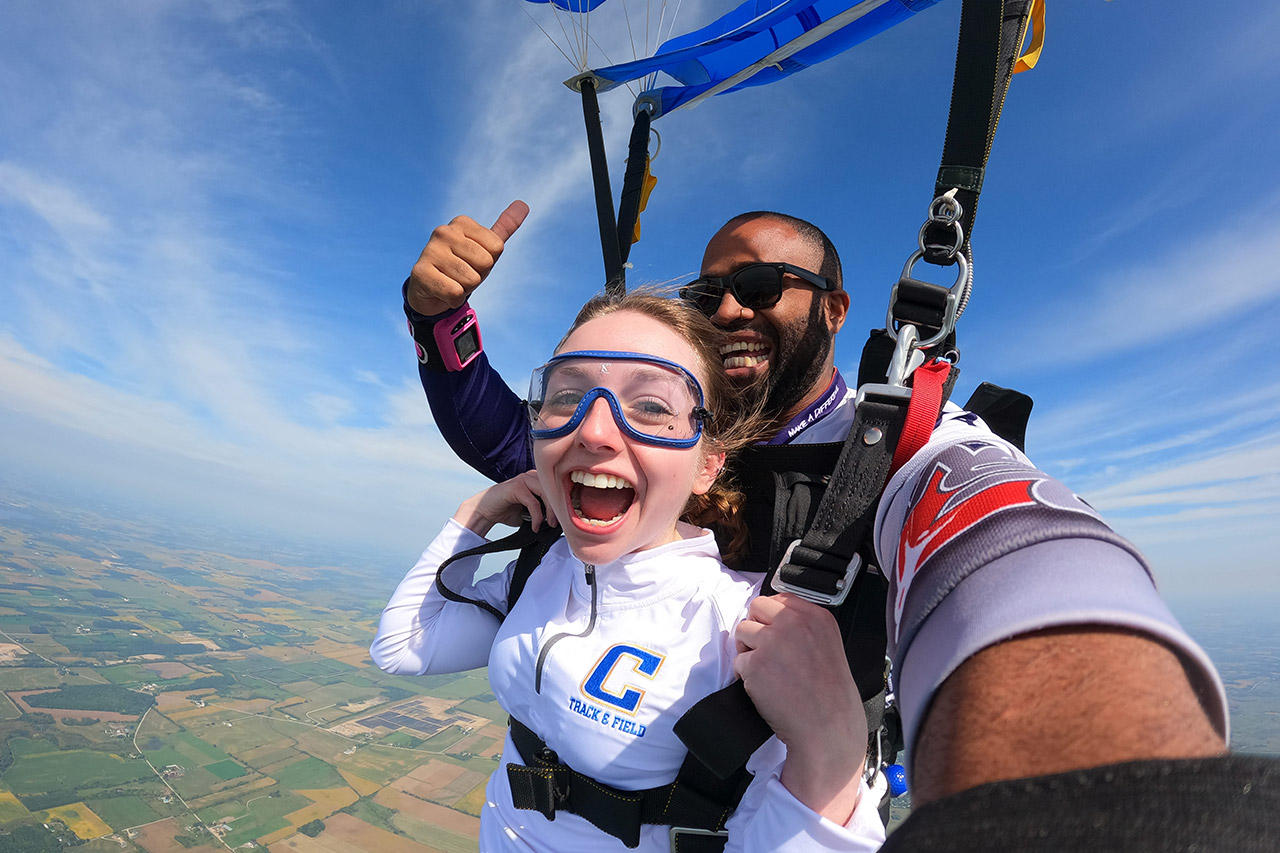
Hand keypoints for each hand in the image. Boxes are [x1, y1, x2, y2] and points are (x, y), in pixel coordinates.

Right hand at [407, 200, 529, 315]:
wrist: (431, 291)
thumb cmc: (462, 267)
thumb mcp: (486, 248)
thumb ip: (504, 228)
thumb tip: (524, 204)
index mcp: (462, 223)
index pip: (497, 247)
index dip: (489, 262)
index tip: (473, 262)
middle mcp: (444, 231)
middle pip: (485, 263)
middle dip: (478, 277)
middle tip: (462, 275)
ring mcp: (430, 250)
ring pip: (470, 280)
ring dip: (465, 289)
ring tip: (451, 282)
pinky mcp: (420, 272)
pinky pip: (455, 292)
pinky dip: (453, 299)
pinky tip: (442, 292)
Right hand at [452, 470, 557, 537]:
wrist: (485, 511)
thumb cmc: (508, 511)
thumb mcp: (530, 511)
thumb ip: (543, 511)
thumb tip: (560, 520)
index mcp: (537, 479)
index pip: (557, 487)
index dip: (563, 502)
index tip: (566, 519)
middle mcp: (531, 476)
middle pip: (554, 488)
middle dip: (559, 507)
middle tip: (558, 524)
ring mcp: (523, 479)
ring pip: (546, 493)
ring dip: (550, 511)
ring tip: (549, 524)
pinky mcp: (516, 487)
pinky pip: (533, 502)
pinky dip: (537, 516)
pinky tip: (535, 526)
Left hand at [734, 593, 866, 823]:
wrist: (828, 725)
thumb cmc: (829, 692)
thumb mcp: (827, 644)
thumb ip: (803, 625)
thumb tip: (771, 617)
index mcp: (816, 617)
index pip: (780, 598)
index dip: (771, 617)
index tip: (774, 631)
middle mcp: (794, 623)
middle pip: (756, 607)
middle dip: (756, 626)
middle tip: (765, 649)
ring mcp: (773, 642)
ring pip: (742, 630)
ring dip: (749, 649)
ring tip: (768, 669)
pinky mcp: (755, 664)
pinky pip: (738, 660)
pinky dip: (747, 674)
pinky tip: (766, 686)